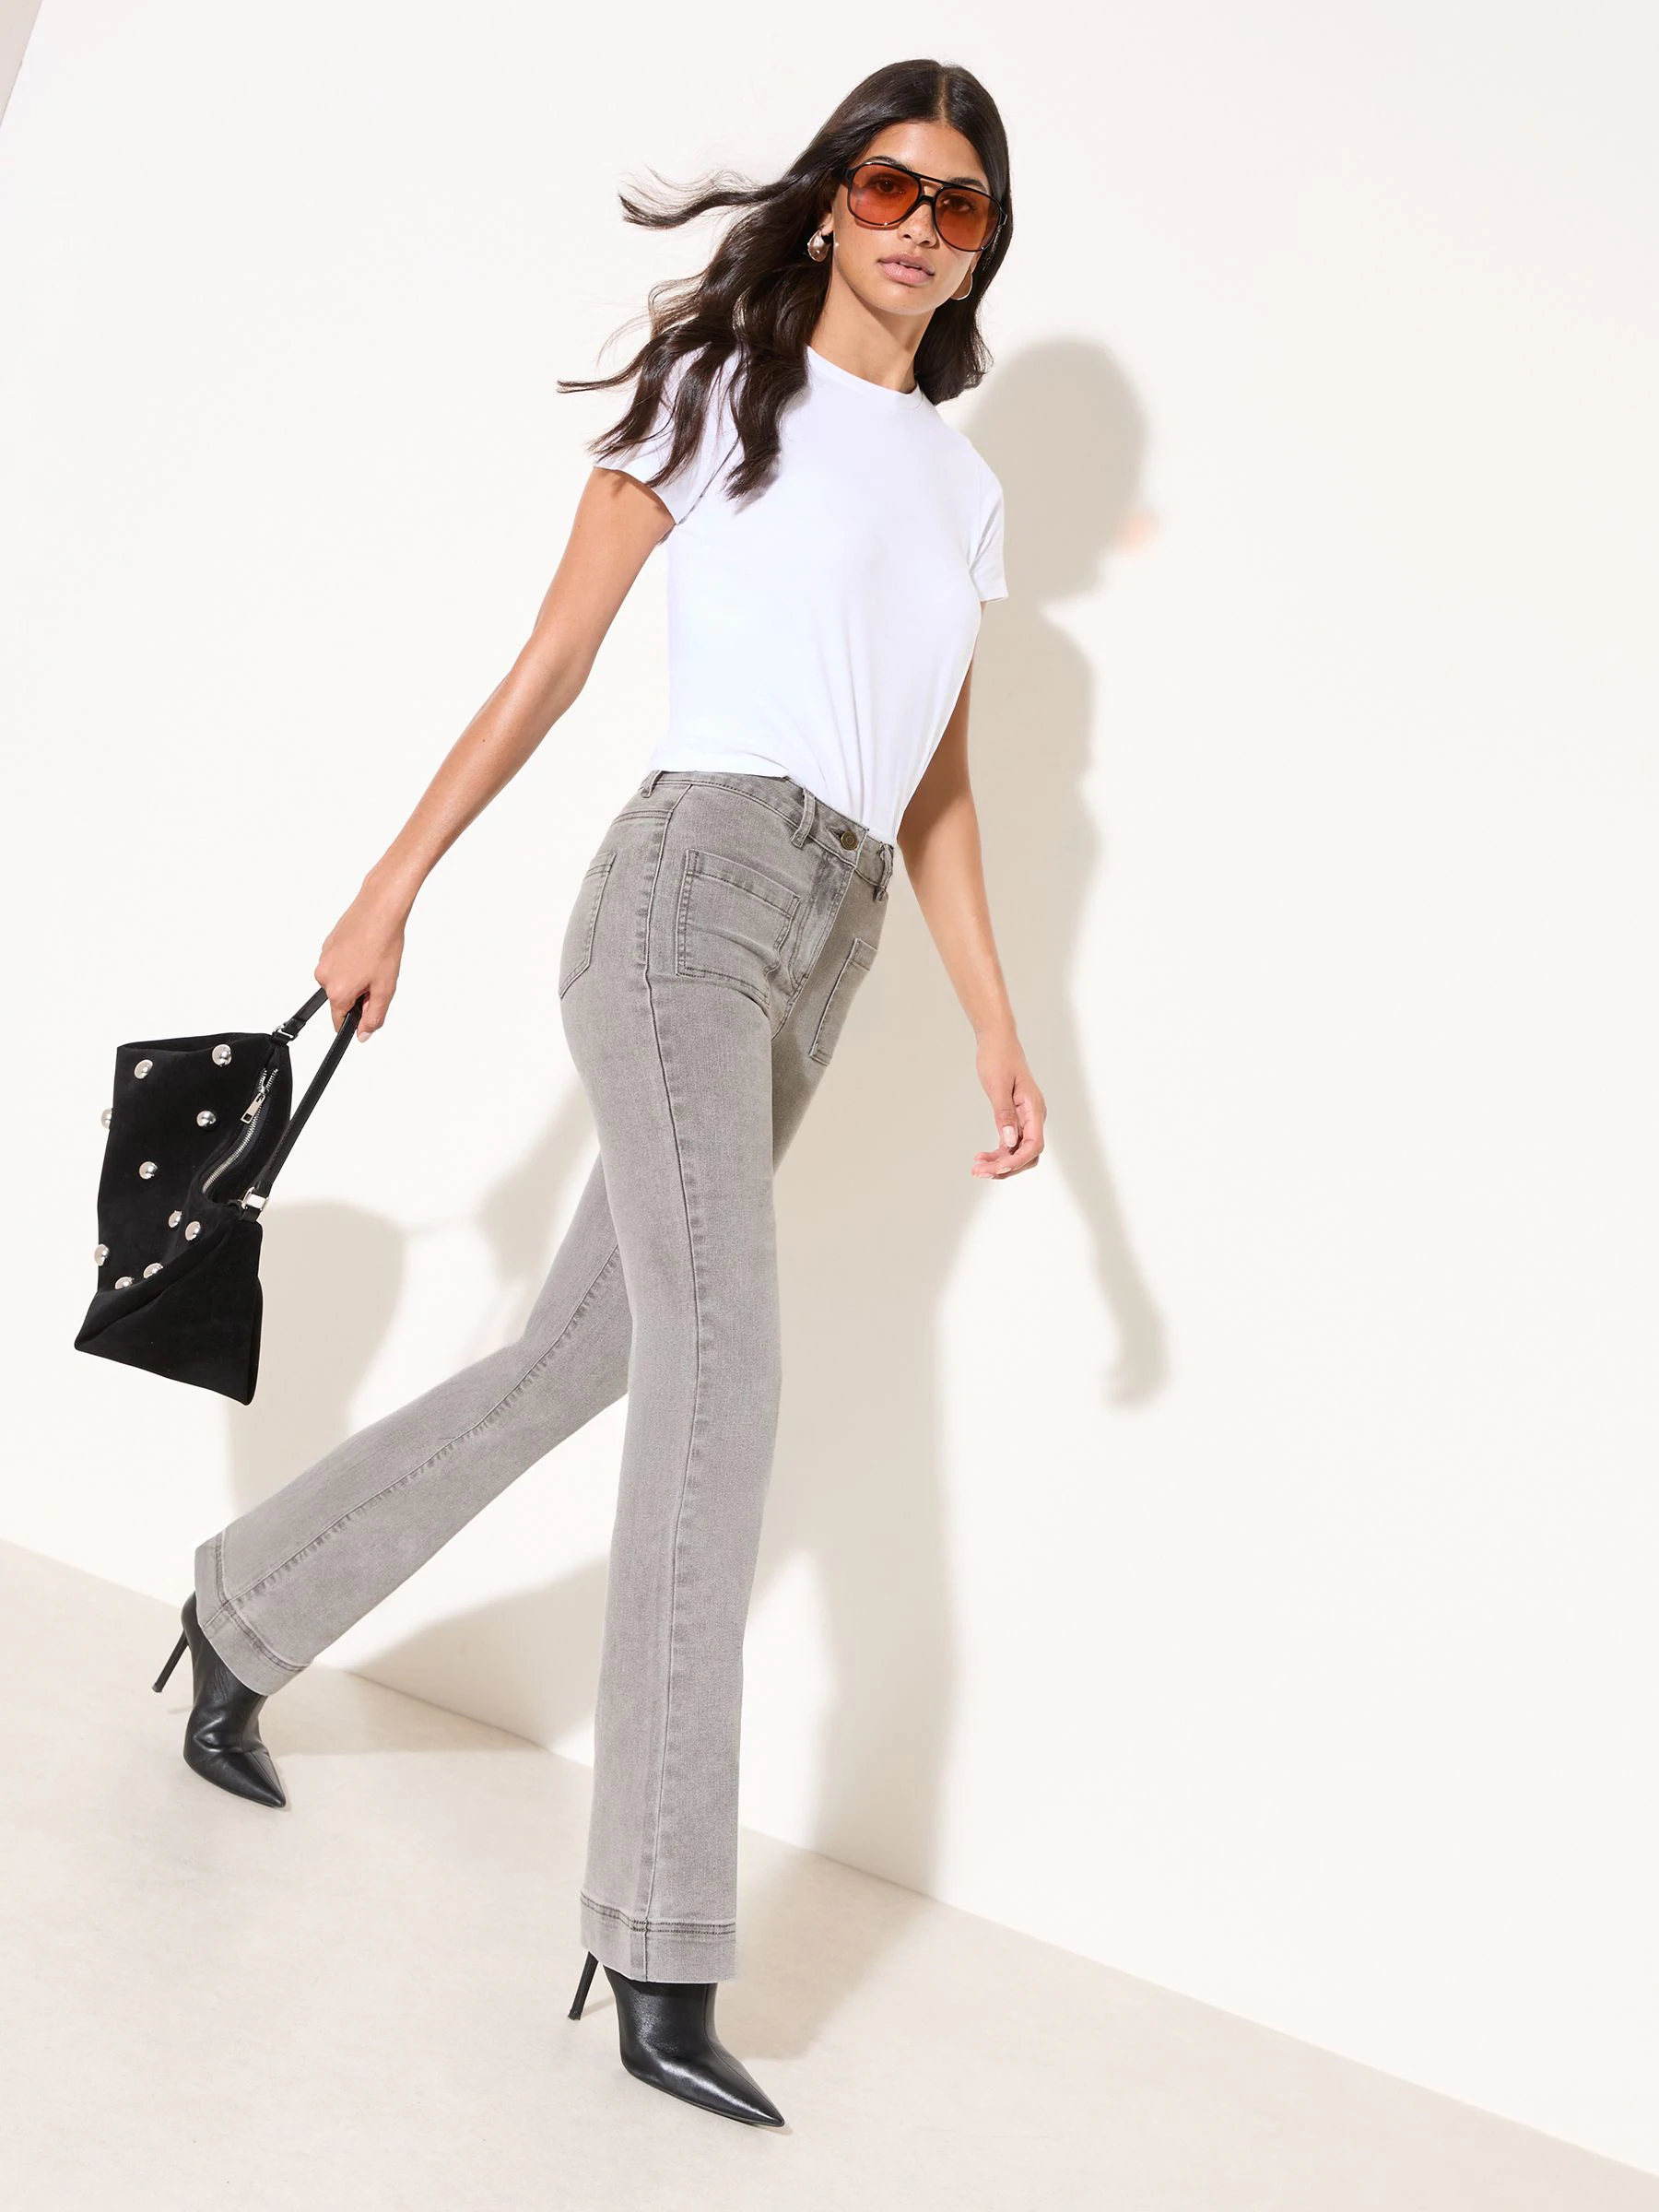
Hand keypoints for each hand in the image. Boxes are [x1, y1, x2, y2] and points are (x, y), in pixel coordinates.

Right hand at [314, 883, 407, 1038]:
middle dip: (359, 995)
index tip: (366, 1016)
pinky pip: (340, 963)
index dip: (355, 1021)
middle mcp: (324, 976)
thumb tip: (363, 1034)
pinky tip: (367, 951)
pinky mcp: (328, 945)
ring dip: (356, 977)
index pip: (338, 1021)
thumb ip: (373, 1016)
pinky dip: (352, 962)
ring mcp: (324, 959)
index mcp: (337, 991)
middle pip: (341, 999)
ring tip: (374, 961)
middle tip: (378, 978)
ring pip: (341, 980)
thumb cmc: (383, 944)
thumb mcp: (384, 989)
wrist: (378, 910)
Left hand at [971, 1034, 1045, 1177]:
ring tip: (977, 1168)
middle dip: (1006, 1166)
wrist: (997, 1040)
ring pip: (1019, 1151)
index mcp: (1034, 1108)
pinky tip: (981, 1157)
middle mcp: (1034, 1116)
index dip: (1017, 1161)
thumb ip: (1004, 1114)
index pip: (1034, 1144)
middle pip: (1028, 1154)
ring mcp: (1026, 1118)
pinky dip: (998, 1152)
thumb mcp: (997, 1086)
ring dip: (1000, 1163)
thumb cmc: (998, 1058)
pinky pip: (1012, 1142)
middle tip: (979, 1172)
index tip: (997, 1168)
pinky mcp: (1016, 1117)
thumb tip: (1010, 1142)